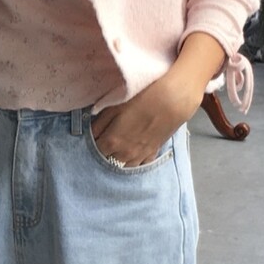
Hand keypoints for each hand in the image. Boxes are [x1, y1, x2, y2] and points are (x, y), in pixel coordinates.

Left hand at [91, 56, 209, 166]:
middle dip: (104, 152)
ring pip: (122, 165)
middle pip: (107, 160)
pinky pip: (140, 164)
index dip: (92, 143)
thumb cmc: (143, 98)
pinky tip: (132, 154)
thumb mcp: (116, 105)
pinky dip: (133, 161)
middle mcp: (124, 153)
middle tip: (104, 141)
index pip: (94, 150)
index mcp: (111, 141)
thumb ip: (100, 121)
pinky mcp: (152, 152)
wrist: (173, 99)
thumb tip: (90, 132)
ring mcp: (139, 155)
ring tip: (116, 149)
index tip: (94, 136)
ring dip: (117, 159)